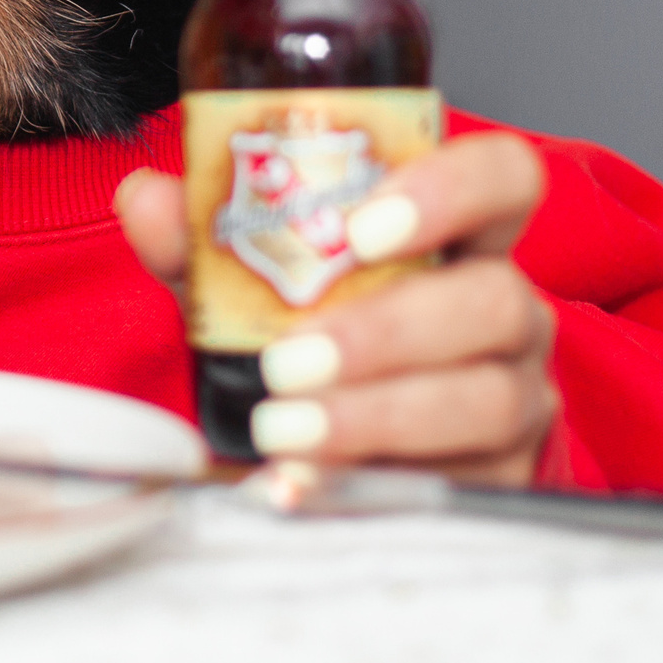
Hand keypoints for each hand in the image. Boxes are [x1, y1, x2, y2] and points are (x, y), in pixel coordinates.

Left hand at [116, 131, 558, 483]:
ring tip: (285, 430)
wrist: (332, 440)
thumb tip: (147, 198)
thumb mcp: (247, 280)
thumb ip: (202, 236)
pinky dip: (369, 484)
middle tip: (288, 361)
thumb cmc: (305, 330)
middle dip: (388, 332)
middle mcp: (505, 308)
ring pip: (490, 399)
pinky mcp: (503, 476)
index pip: (503, 178)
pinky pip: (460, 482)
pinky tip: (299, 484)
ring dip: (377, 416)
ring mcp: (515, 393)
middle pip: (498, 300)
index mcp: (458, 234)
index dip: (452, 189)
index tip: (361, 228)